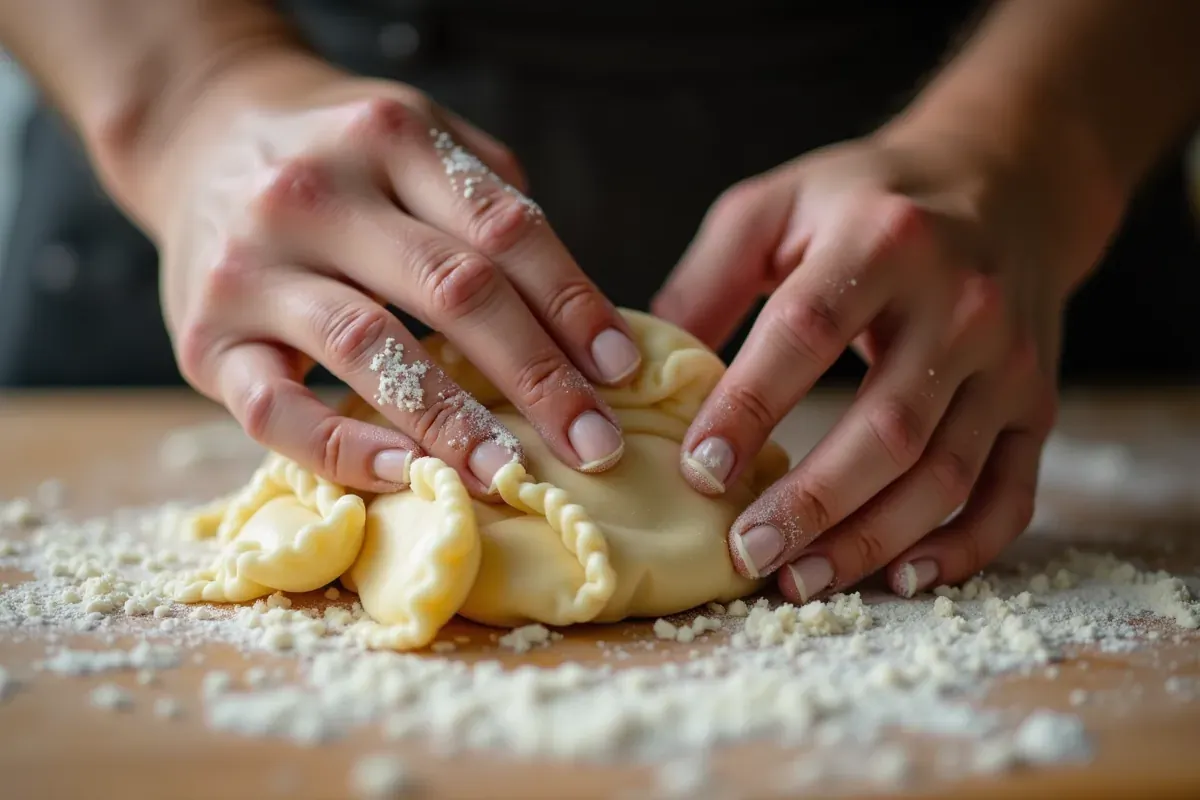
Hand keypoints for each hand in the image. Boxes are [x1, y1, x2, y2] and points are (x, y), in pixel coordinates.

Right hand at [147, 55, 639, 494]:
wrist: (202, 138)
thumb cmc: (341, 160)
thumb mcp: (421, 143)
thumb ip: (493, 211)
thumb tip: (582, 325)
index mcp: (389, 137)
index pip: (505, 229)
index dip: (574, 305)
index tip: (622, 370)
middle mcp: (316, 192)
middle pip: (452, 289)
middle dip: (539, 376)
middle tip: (597, 444)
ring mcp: (253, 265)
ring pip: (369, 348)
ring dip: (454, 421)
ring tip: (512, 472)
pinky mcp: (206, 337)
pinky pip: (277, 412)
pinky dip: (347, 450)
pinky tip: (410, 475)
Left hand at [653, 125, 1120, 601]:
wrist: (1003, 183)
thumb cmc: (866, 200)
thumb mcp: (775, 206)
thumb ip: (707, 282)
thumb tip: (641, 375)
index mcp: (882, 241)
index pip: (808, 333)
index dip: (749, 408)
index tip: (697, 471)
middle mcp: (960, 303)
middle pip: (887, 427)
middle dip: (811, 502)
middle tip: (744, 551)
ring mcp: (1009, 360)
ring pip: (944, 474)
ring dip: (870, 540)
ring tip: (799, 579)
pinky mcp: (1037, 404)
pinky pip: (1009, 494)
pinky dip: (961, 548)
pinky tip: (901, 578)